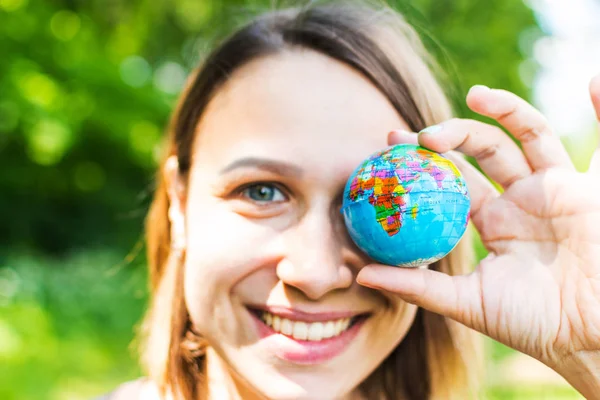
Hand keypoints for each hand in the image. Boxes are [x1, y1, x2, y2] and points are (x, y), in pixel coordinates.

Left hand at [356, 75, 599, 395]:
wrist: (589, 338)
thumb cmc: (531, 324)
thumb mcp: (468, 303)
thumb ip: (417, 287)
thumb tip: (361, 276)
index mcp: (492, 221)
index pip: (452, 179)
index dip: (422, 161)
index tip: (389, 145)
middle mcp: (521, 199)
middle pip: (483, 150)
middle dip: (450, 134)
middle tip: (419, 134)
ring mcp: (556, 189)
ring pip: (528, 135)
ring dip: (505, 109)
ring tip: (476, 96)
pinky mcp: (590, 189)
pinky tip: (592, 80)